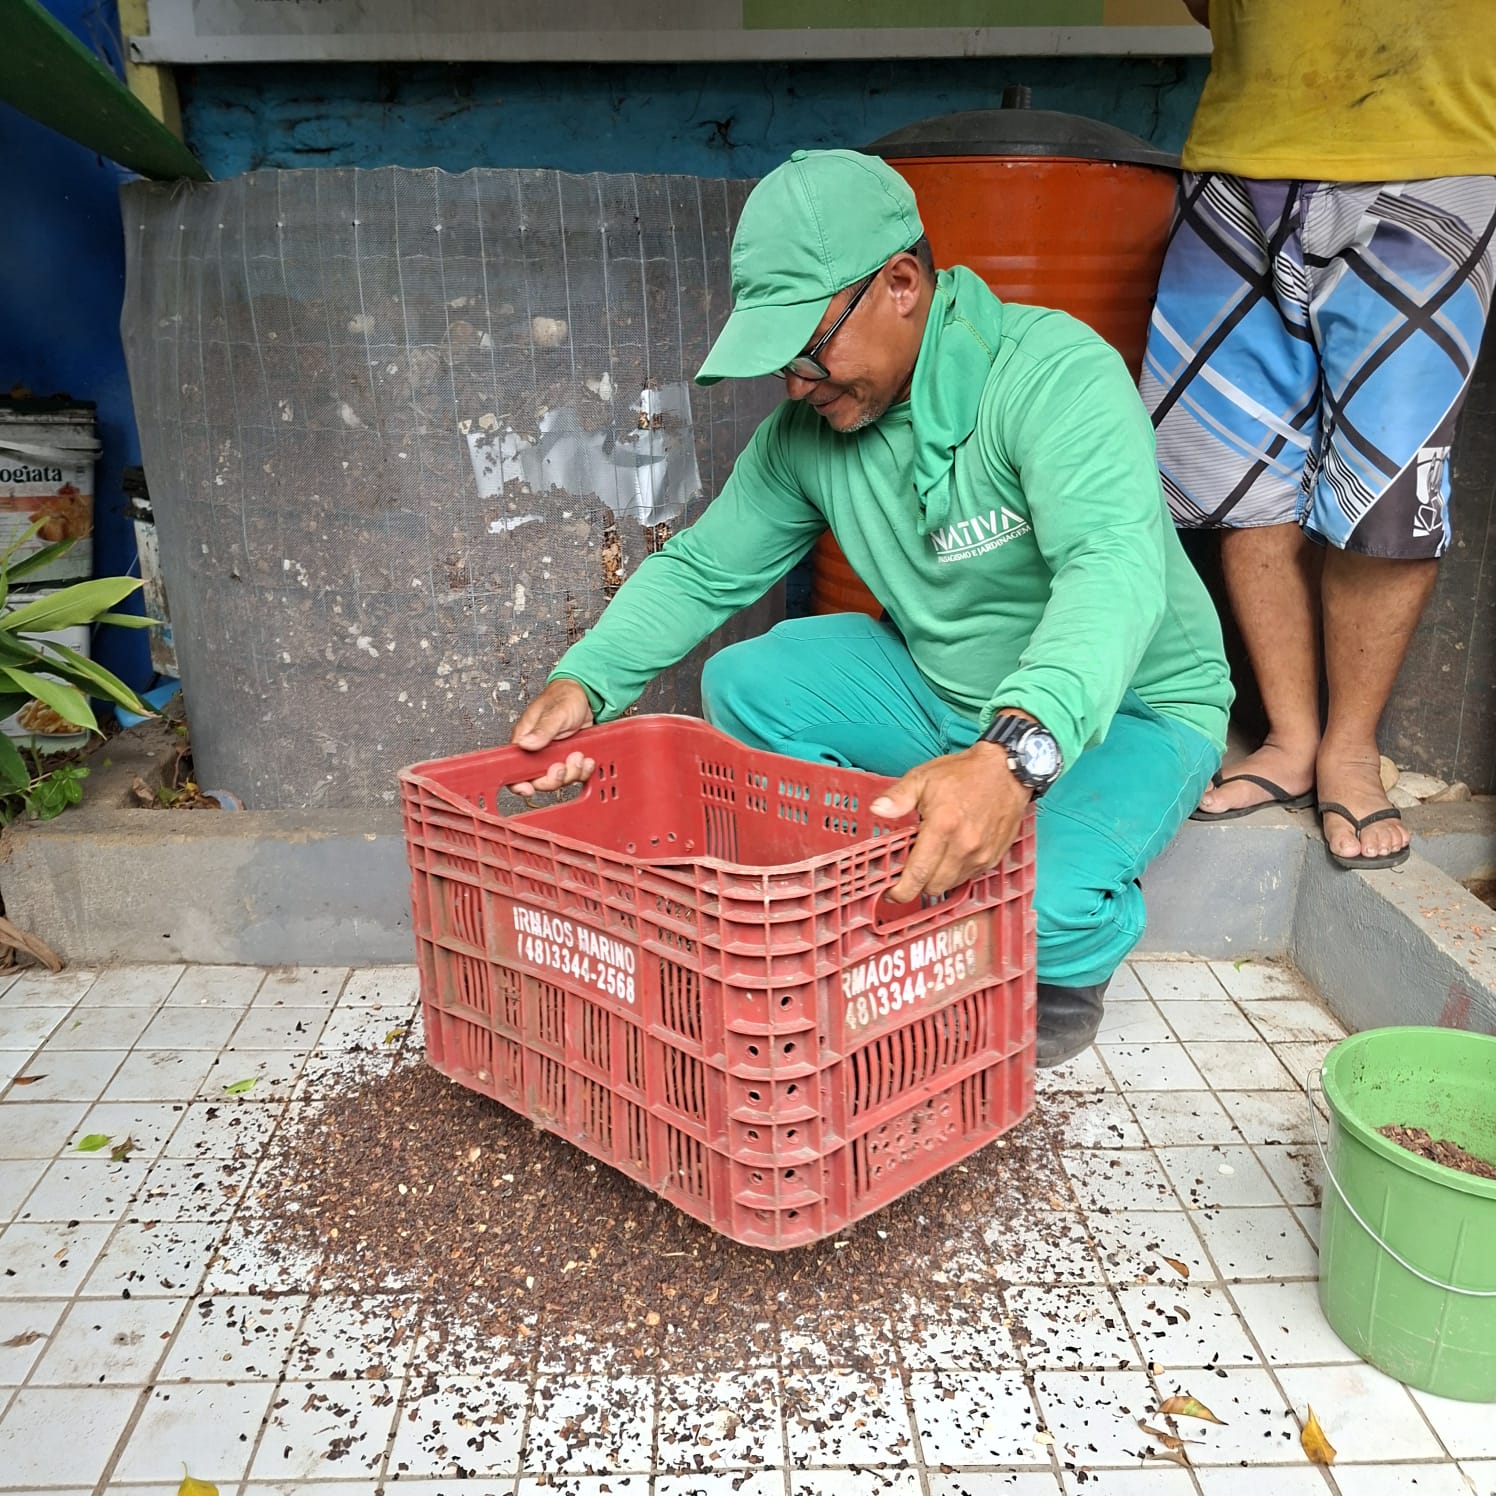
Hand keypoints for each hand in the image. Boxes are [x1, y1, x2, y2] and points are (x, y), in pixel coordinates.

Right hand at [506, 679, 596, 794]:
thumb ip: (542, 730)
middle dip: (554, 778)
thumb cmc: (564, 698)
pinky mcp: (569, 758)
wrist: (586, 696)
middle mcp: (538, 751)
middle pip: (539, 780)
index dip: (519, 783)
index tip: (529, 788)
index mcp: (525, 740)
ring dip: (572, 772)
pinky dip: (584, 771)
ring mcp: (554, 756)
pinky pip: (576, 775)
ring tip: (579, 755)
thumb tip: (526, 743)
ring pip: (560, 780)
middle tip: (563, 766)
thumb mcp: (554, 712)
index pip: (514, 768)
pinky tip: (587, 760)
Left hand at [869, 743, 1029, 902]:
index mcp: (943, 826)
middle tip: (907, 873)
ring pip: (951, 884)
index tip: (889, 893)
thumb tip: (877, 809)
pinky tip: (949, 855)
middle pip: (933, 886)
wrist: (1006, 771)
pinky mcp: (993, 857)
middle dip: (916, 885)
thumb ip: (898, 796)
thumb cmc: (963, 774)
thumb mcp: (923, 778)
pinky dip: (955, 873)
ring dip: (936, 880)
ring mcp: (981, 854)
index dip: (901, 891)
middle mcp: (964, 845)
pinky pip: (968, 877)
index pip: (918, 874)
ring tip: (929, 861)